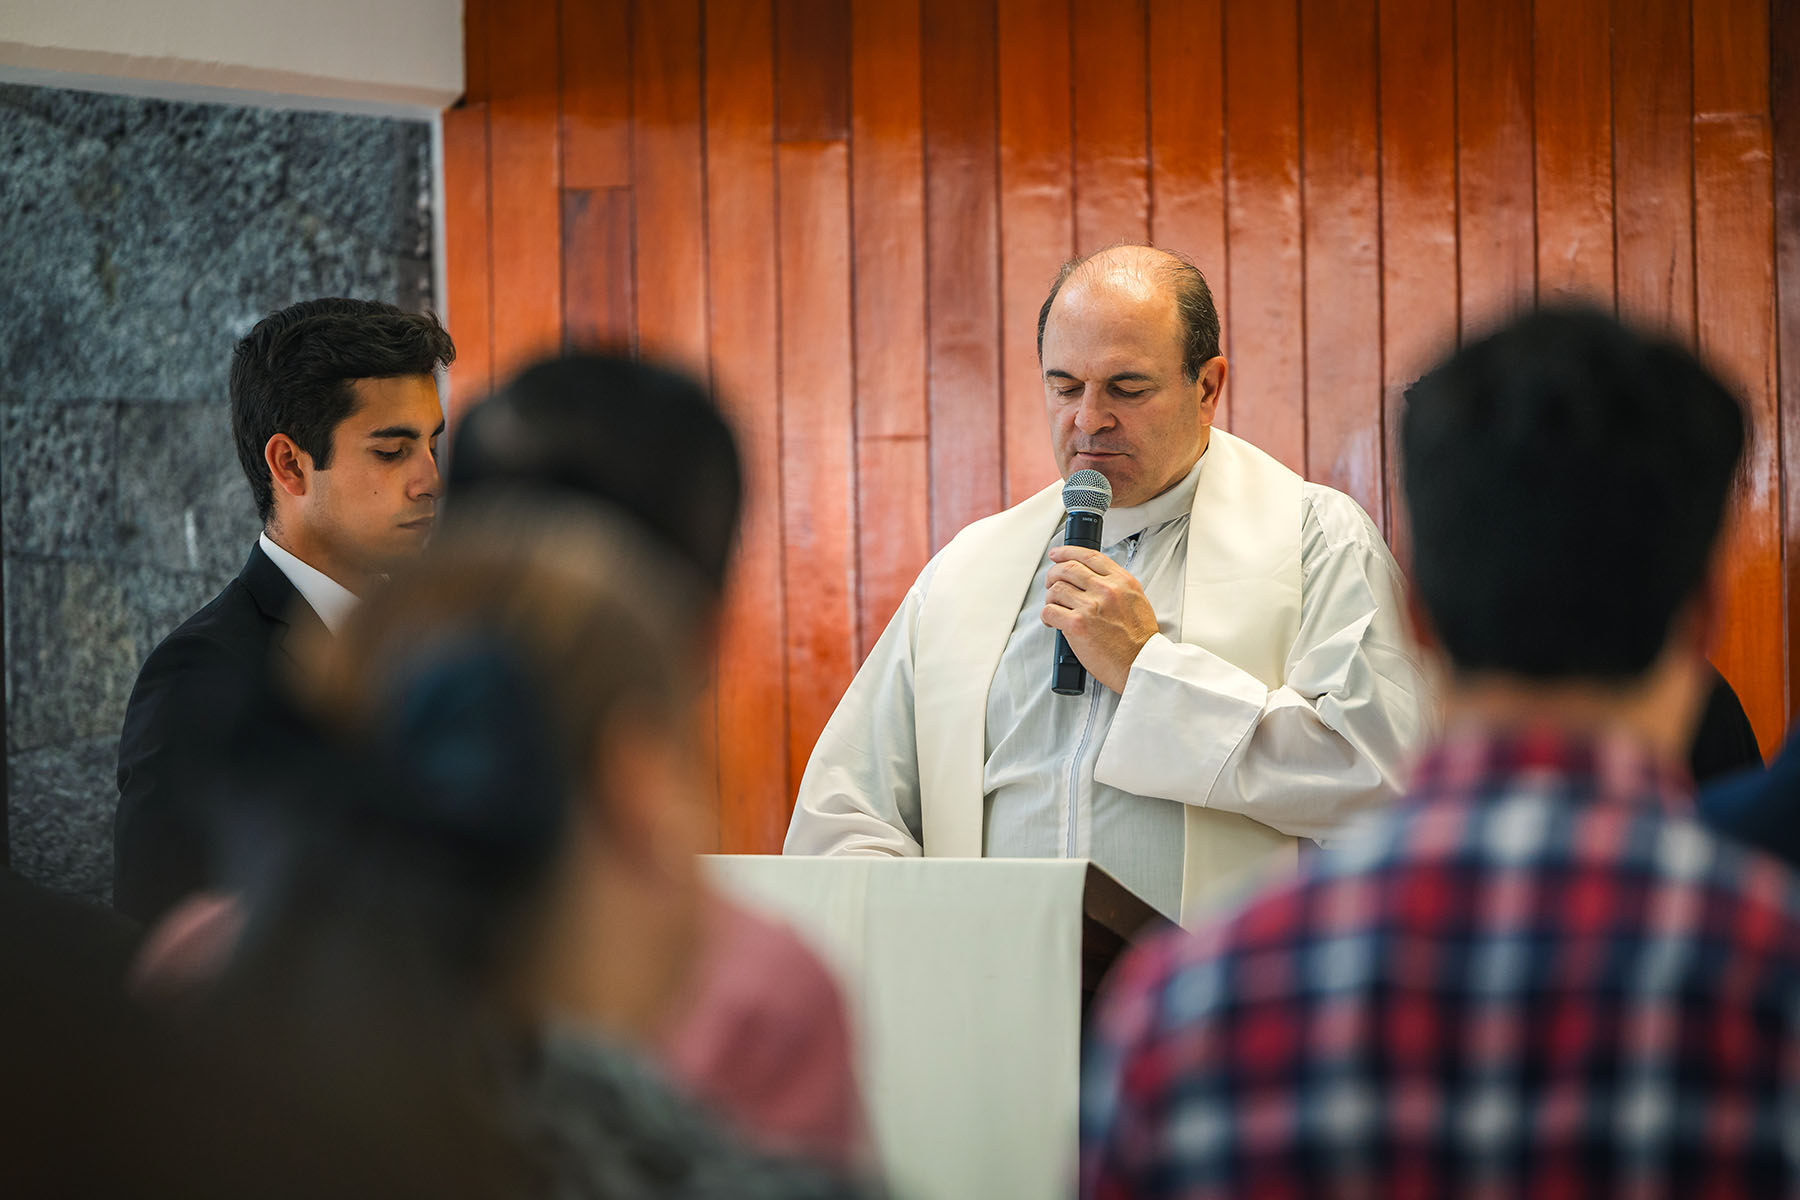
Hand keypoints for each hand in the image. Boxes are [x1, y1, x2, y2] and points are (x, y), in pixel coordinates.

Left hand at [1041, 545, 1159, 693]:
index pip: (1089, 556)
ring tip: (1054, 607)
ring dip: (1050, 598)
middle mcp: (1106, 590)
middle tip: (1050, 583)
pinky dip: (1046, 616)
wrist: (1141, 664)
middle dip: (1053, 574)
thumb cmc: (1139, 639)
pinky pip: (1050, 611)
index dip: (1067, 552)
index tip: (1057, 554)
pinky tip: (1053, 622)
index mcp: (1122, 581)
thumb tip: (1092, 578)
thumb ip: (1116, 586)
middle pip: (1067, 568)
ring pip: (1056, 588)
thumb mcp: (1136, 600)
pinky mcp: (1077, 624)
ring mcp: (1091, 606)